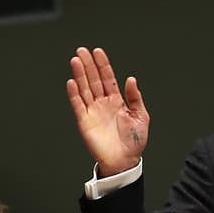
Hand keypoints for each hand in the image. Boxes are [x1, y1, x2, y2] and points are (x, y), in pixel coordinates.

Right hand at [66, 47, 148, 176]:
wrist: (124, 161)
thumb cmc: (133, 142)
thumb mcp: (141, 117)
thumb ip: (135, 98)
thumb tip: (131, 79)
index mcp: (116, 101)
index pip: (107, 78)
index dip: (103, 65)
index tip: (98, 52)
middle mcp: (103, 104)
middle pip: (93, 80)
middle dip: (88, 65)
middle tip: (82, 50)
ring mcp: (93, 112)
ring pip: (84, 89)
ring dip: (80, 75)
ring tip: (76, 60)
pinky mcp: (85, 122)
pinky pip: (78, 105)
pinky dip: (74, 94)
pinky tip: (72, 82)